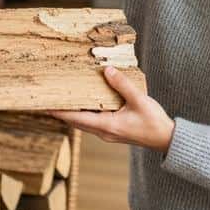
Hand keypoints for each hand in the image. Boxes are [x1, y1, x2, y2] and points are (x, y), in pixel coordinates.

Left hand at [48, 66, 175, 154]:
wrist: (166, 139)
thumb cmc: (154, 122)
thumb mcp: (139, 100)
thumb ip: (122, 84)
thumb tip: (106, 70)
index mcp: (107, 125)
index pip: (76, 118)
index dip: (59, 111)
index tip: (44, 104)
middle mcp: (103, 131)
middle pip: (75, 121)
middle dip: (60, 111)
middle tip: (45, 99)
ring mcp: (107, 132)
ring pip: (82, 122)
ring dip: (70, 112)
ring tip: (59, 99)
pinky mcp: (112, 130)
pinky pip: (91, 121)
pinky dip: (82, 113)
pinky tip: (82, 102)